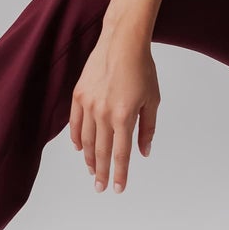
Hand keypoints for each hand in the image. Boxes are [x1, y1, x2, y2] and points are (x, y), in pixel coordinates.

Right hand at [69, 31, 159, 194]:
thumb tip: (143, 152)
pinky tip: (80, 149)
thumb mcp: (153, 99)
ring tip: (93, 171)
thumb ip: (147, 129)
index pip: (121, 154)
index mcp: (124, 116)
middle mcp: (103, 113)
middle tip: (100, 187)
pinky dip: (77, 138)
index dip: (119, 174)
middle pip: (102, 152)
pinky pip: (75, 123)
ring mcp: (88, 104)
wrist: (122, 41)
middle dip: (102, 172)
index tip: (118, 188)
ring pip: (87, 140)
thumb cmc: (142, 68)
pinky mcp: (79, 95)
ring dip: (90, 158)